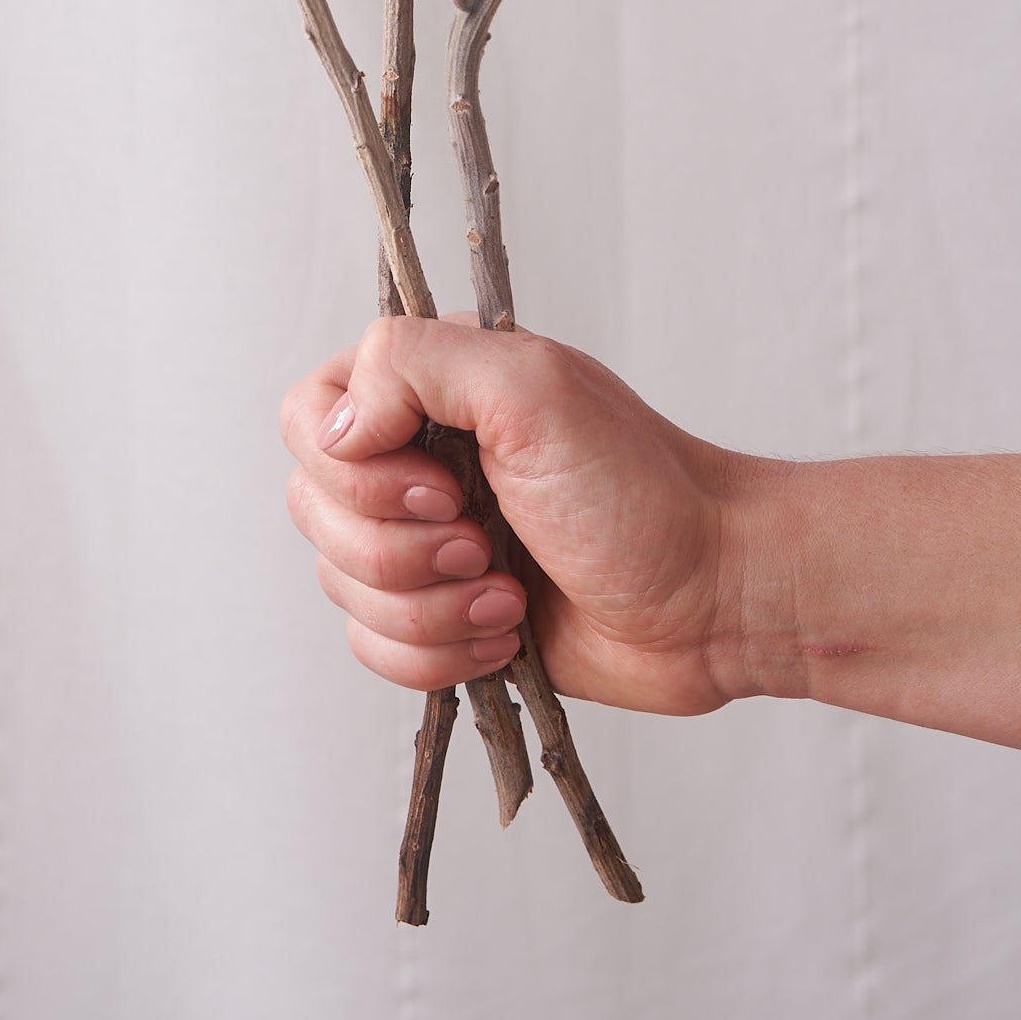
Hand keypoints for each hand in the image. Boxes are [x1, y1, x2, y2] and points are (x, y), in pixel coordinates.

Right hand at [280, 316, 744, 713]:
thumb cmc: (640, 489)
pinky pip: (372, 648)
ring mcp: (423, 541)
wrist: (711, 598)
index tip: (445, 485)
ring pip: (340, 586)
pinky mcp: (439, 616)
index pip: (309, 416)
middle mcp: (411, 459)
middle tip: (486, 540)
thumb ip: (413, 366)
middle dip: (401, 548)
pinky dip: (436, 653)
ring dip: (429, 606)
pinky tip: (505, 632)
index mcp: (424, 389)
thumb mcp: (531, 388)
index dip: (357, 468)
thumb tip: (336, 428)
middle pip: (315, 509)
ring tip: (508, 593)